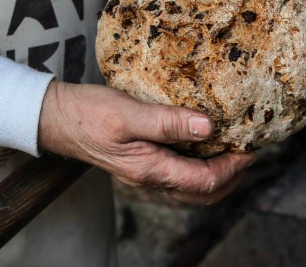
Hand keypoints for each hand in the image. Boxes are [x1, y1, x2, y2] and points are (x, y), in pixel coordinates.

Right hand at [38, 81, 255, 204]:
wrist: (56, 118)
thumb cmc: (89, 113)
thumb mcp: (130, 113)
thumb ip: (168, 122)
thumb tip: (209, 127)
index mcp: (151, 169)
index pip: (204, 181)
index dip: (232, 168)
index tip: (249, 149)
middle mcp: (149, 177)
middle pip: (200, 193)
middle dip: (229, 178)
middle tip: (246, 155)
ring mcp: (143, 171)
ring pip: (188, 187)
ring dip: (214, 174)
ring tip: (229, 151)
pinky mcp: (137, 161)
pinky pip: (176, 174)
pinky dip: (195, 165)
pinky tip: (198, 144)